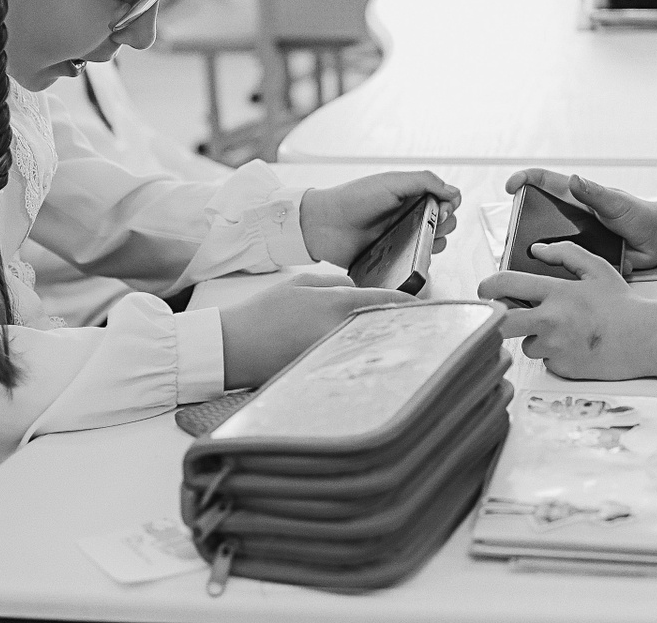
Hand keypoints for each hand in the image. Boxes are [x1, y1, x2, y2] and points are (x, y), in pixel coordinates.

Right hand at [217, 273, 409, 386]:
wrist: (231, 348)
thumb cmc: (263, 312)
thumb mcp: (300, 283)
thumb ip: (335, 283)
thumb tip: (357, 290)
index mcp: (337, 305)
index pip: (386, 303)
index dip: (409, 304)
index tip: (425, 306)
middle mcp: (340, 332)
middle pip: (383, 329)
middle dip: (399, 326)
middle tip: (415, 324)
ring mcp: (332, 356)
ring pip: (369, 347)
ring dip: (381, 343)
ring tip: (394, 340)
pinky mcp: (322, 373)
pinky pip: (350, 362)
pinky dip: (359, 357)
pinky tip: (362, 356)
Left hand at [298, 171, 460, 266]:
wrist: (325, 225)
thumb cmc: (354, 199)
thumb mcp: (391, 182)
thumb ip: (424, 181)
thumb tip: (453, 192)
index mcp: (411, 195)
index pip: (446, 199)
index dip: (449, 204)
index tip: (440, 208)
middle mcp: (411, 215)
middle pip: (446, 222)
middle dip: (445, 223)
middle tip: (431, 222)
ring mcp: (404, 236)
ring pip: (436, 242)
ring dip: (436, 241)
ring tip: (420, 239)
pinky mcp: (396, 257)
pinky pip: (418, 261)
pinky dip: (422, 258)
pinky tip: (413, 254)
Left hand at [477, 242, 652, 379]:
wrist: (646, 339)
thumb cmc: (622, 304)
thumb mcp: (597, 268)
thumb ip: (565, 253)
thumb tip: (536, 250)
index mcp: (556, 292)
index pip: (505, 285)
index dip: (487, 287)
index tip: (485, 290)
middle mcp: (551, 321)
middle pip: (502, 324)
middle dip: (496, 320)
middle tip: (505, 316)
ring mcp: (555, 348)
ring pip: (526, 344)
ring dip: (536, 338)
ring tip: (564, 331)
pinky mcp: (562, 369)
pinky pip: (546, 361)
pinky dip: (554, 355)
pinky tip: (575, 346)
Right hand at [504, 169, 656, 270]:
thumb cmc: (640, 215)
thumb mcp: (616, 203)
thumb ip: (594, 193)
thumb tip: (574, 180)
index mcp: (577, 196)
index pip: (544, 181)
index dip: (524, 180)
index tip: (510, 187)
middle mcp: (571, 216)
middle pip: (537, 215)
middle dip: (520, 222)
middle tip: (511, 232)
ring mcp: (575, 237)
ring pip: (547, 244)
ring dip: (536, 251)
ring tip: (526, 260)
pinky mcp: (582, 257)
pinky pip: (564, 264)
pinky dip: (556, 270)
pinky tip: (550, 279)